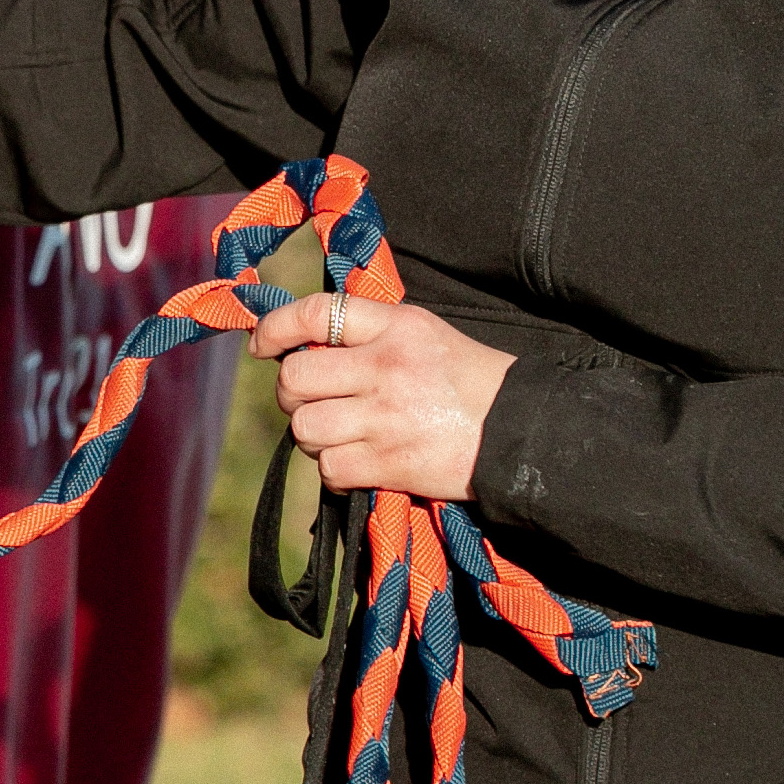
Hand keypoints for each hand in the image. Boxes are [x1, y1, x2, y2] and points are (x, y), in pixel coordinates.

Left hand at [250, 294, 508, 503]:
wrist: (521, 432)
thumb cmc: (467, 380)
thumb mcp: (423, 333)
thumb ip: (368, 332)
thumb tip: (302, 345)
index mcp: (395, 325)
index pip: (315, 312)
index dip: (274, 328)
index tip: (262, 346)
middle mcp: (385, 367)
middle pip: (295, 379)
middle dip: (292, 394)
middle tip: (311, 401)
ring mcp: (385, 418)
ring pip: (305, 428)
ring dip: (314, 436)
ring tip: (340, 434)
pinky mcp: (390, 464)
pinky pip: (329, 469)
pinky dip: (335, 471)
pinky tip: (357, 463)